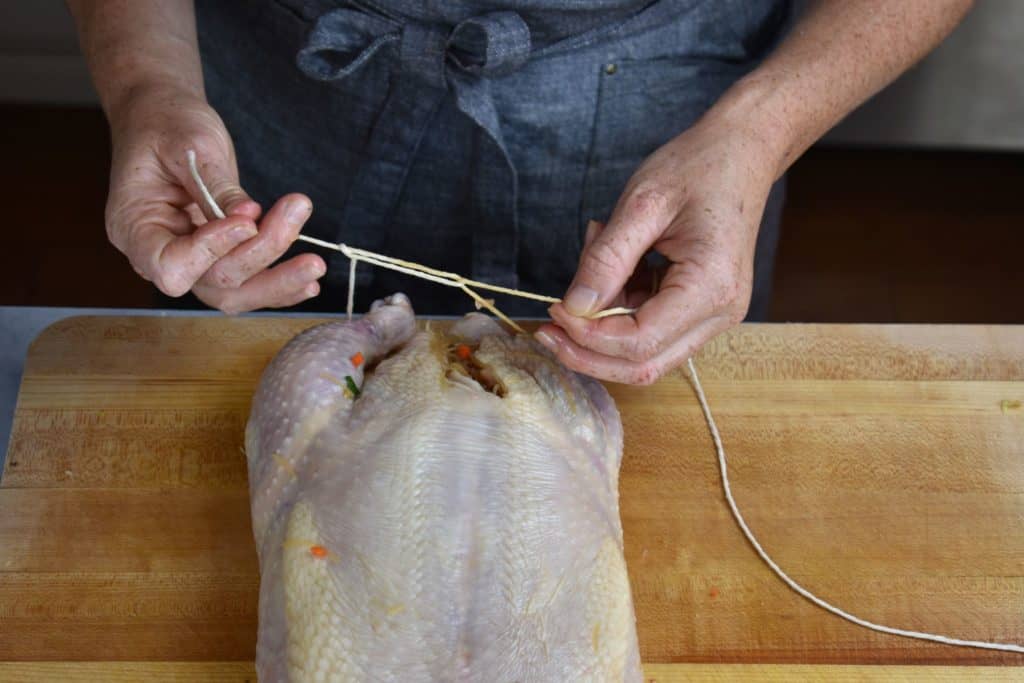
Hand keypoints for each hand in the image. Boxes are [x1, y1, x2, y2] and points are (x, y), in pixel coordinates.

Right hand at [105, 85, 325, 312]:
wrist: (163, 116)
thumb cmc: (165, 123)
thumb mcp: (190, 144)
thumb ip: (216, 186)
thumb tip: (250, 217)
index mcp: (134, 227)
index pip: (170, 266)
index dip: (211, 251)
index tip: (246, 219)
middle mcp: (158, 253)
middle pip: (212, 283)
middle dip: (261, 257)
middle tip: (295, 215)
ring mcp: (190, 258)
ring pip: (234, 291)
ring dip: (277, 279)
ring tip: (314, 262)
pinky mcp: (216, 255)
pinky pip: (246, 283)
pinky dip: (278, 284)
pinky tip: (308, 281)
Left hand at [535, 114, 778, 383]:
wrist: (742, 152)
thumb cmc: (698, 168)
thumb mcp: (641, 204)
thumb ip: (606, 259)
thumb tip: (574, 307)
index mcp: (711, 287)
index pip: (639, 342)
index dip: (588, 335)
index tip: (554, 309)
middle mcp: (720, 312)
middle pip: (642, 366)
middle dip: (588, 353)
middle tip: (547, 329)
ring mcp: (714, 315)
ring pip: (645, 355)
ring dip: (601, 331)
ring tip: (586, 270)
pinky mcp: (701, 309)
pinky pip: (651, 330)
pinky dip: (619, 311)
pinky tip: (609, 268)